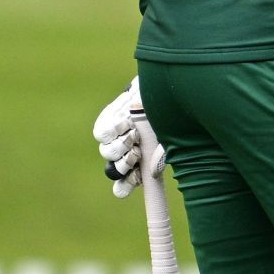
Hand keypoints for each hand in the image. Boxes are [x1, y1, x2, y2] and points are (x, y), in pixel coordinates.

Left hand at [92, 77, 165, 197]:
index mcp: (141, 162)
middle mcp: (125, 152)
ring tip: (135, 135)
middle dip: (125, 164)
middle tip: (137, 153)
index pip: (125, 184)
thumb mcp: (171, 137)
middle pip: (114, 171)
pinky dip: (114, 130)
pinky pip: (102, 134)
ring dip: (122, 147)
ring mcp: (114, 137)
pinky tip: (127, 123)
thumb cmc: (171, 114)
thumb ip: (162, 156)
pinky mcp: (106, 121)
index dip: (125, 186)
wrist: (161, 87)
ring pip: (108, 153)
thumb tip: (152, 173)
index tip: (136, 180)